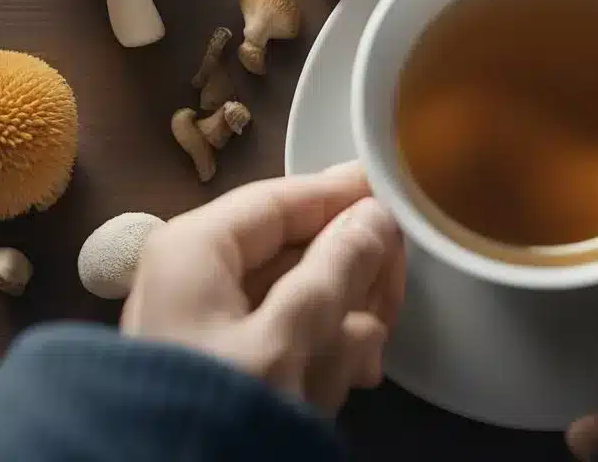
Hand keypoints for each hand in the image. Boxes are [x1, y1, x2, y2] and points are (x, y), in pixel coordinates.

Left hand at [121, 162, 405, 413]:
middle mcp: (197, 275)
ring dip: (341, 324)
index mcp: (198, 247)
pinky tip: (344, 379)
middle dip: (349, 277)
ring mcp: (208, 322)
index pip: (285, 198)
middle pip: (296, 248)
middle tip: (391, 305)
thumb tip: (373, 215)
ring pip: (299, 295)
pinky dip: (320, 352)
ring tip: (359, 363)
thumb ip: (340, 267)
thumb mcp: (291, 335)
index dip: (345, 196)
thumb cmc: (225, 401)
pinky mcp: (222, 363)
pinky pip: (285, 336)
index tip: (400, 196)